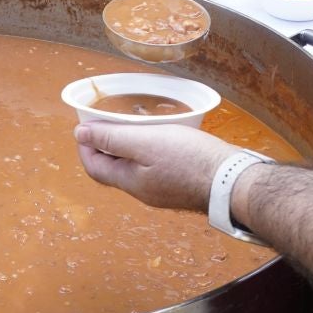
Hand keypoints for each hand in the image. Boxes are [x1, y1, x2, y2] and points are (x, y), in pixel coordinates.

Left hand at [75, 121, 236, 212]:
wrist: (233, 180)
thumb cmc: (190, 159)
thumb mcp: (145, 142)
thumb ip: (111, 138)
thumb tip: (79, 134)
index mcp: (131, 183)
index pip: (95, 167)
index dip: (85, 146)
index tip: (84, 125)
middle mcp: (144, 191)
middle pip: (113, 168)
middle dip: (106, 145)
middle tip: (108, 121)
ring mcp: (163, 190)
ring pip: (135, 167)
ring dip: (128, 146)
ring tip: (134, 122)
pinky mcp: (181, 184)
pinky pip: (154, 167)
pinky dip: (148, 150)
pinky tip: (160, 135)